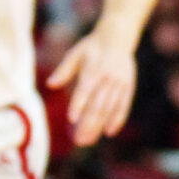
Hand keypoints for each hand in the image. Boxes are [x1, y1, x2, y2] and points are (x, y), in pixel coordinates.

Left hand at [48, 29, 137, 145]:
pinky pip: (124, 106)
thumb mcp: (75, 53)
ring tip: (89, 140)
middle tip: (79, 141)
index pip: (85, 89)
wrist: (118, 37)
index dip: (79, 104)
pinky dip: (117, 120)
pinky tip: (109, 132)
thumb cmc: (92, 47)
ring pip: (110, 108)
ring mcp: (120, 83)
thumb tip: (50, 84)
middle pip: (98, 104)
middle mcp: (109, 77)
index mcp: (94, 68)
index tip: (72, 120)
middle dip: (89, 123)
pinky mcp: (128, 87)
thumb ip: (64, 70)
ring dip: (99, 126)